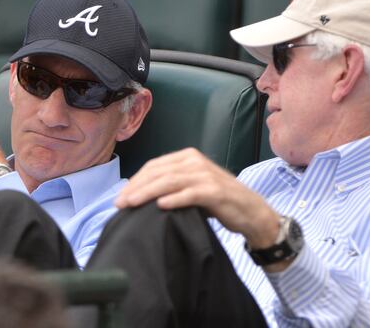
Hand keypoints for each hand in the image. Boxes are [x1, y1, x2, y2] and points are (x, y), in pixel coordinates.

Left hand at [116, 148, 281, 249]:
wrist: (250, 211)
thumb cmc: (217, 201)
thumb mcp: (191, 188)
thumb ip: (171, 186)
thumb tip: (139, 196)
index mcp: (188, 157)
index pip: (154, 166)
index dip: (135, 180)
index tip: (120, 196)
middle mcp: (195, 161)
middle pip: (158, 172)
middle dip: (135, 187)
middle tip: (119, 203)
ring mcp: (206, 175)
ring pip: (169, 181)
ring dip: (147, 193)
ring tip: (131, 204)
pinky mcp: (215, 191)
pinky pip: (190, 194)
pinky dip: (174, 199)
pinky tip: (161, 206)